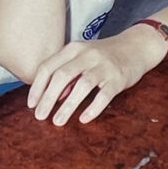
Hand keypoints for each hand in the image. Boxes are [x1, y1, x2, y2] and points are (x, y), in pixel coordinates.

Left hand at [26, 31, 164, 125]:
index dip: (37, 87)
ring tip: (57, 121)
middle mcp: (87, 54)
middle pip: (62, 76)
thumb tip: (51, 98)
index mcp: (73, 48)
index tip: (31, 104)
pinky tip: (84, 118)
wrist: (136, 46)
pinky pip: (104, 94)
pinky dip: (93, 108)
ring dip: (67, 105)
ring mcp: (103, 66)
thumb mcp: (82, 58)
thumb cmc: (103, 55)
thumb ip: (67, 75)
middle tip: (40, 116)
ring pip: (82, 85)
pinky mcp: (118, 78)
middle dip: (48, 98)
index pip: (48, 66)